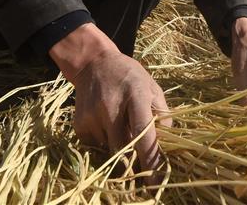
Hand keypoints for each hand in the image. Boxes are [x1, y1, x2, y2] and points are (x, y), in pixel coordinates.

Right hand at [49, 23, 170, 180]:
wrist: (93, 63)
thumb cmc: (129, 76)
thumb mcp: (152, 86)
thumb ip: (162, 113)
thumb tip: (166, 144)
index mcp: (136, 95)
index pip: (144, 133)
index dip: (150, 159)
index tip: (156, 182)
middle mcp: (112, 106)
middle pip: (124, 147)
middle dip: (133, 161)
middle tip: (140, 164)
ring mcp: (93, 115)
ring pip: (110, 148)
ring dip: (118, 144)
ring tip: (119, 123)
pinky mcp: (80, 123)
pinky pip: (96, 145)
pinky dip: (104, 141)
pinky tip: (105, 122)